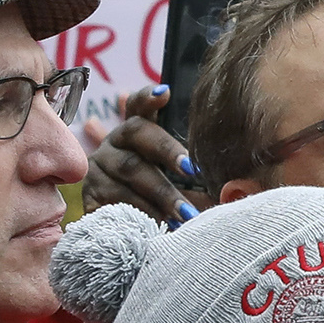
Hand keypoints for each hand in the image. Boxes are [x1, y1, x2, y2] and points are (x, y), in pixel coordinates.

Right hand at [82, 84, 205, 225]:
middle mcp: (114, 142)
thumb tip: (233, 182)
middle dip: (168, 152)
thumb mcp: (179, 181)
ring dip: (162, 194)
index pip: (139, 106)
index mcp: (137, 132)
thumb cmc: (163, 196)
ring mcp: (99, 168)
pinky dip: (143, 214)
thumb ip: (193, 172)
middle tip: (193, 170)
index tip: (165, 93)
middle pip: (138, 134)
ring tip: (187, 214)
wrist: (121, 229)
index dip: (148, 98)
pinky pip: (116, 201)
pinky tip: (160, 226)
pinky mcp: (90, 195)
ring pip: (130, 171)